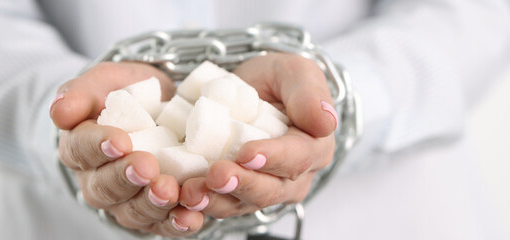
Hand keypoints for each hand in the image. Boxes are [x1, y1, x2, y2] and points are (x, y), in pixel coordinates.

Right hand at [50, 62, 203, 237]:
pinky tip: (190, 217)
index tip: (119, 141)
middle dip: (126, 178)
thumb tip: (60, 111)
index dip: (98, 146)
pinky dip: (177, 223)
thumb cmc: (129, 94)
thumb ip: (81, 92)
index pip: (81, 149)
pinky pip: (163, 224)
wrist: (163, 109)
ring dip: (152, 203)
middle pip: (106, 188)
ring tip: (169, 191)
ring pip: (133, 211)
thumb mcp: (105, 81)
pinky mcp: (156, 213)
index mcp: (80, 147)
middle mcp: (99, 181)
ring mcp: (127, 201)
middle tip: (147, 166)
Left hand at [179, 53, 336, 217]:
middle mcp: (292, 176)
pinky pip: (219, 203)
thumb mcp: (295, 72)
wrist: (246, 91)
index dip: (274, 157)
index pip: (298, 157)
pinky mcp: (234, 195)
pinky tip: (183, 195)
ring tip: (193, 192)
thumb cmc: (276, 80)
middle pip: (270, 189)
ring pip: (242, 203)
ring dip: (217, 200)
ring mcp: (262, 189)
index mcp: (314, 147)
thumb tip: (326, 121)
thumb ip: (309, 93)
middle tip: (216, 175)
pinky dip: (201, 202)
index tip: (248, 153)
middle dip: (242, 184)